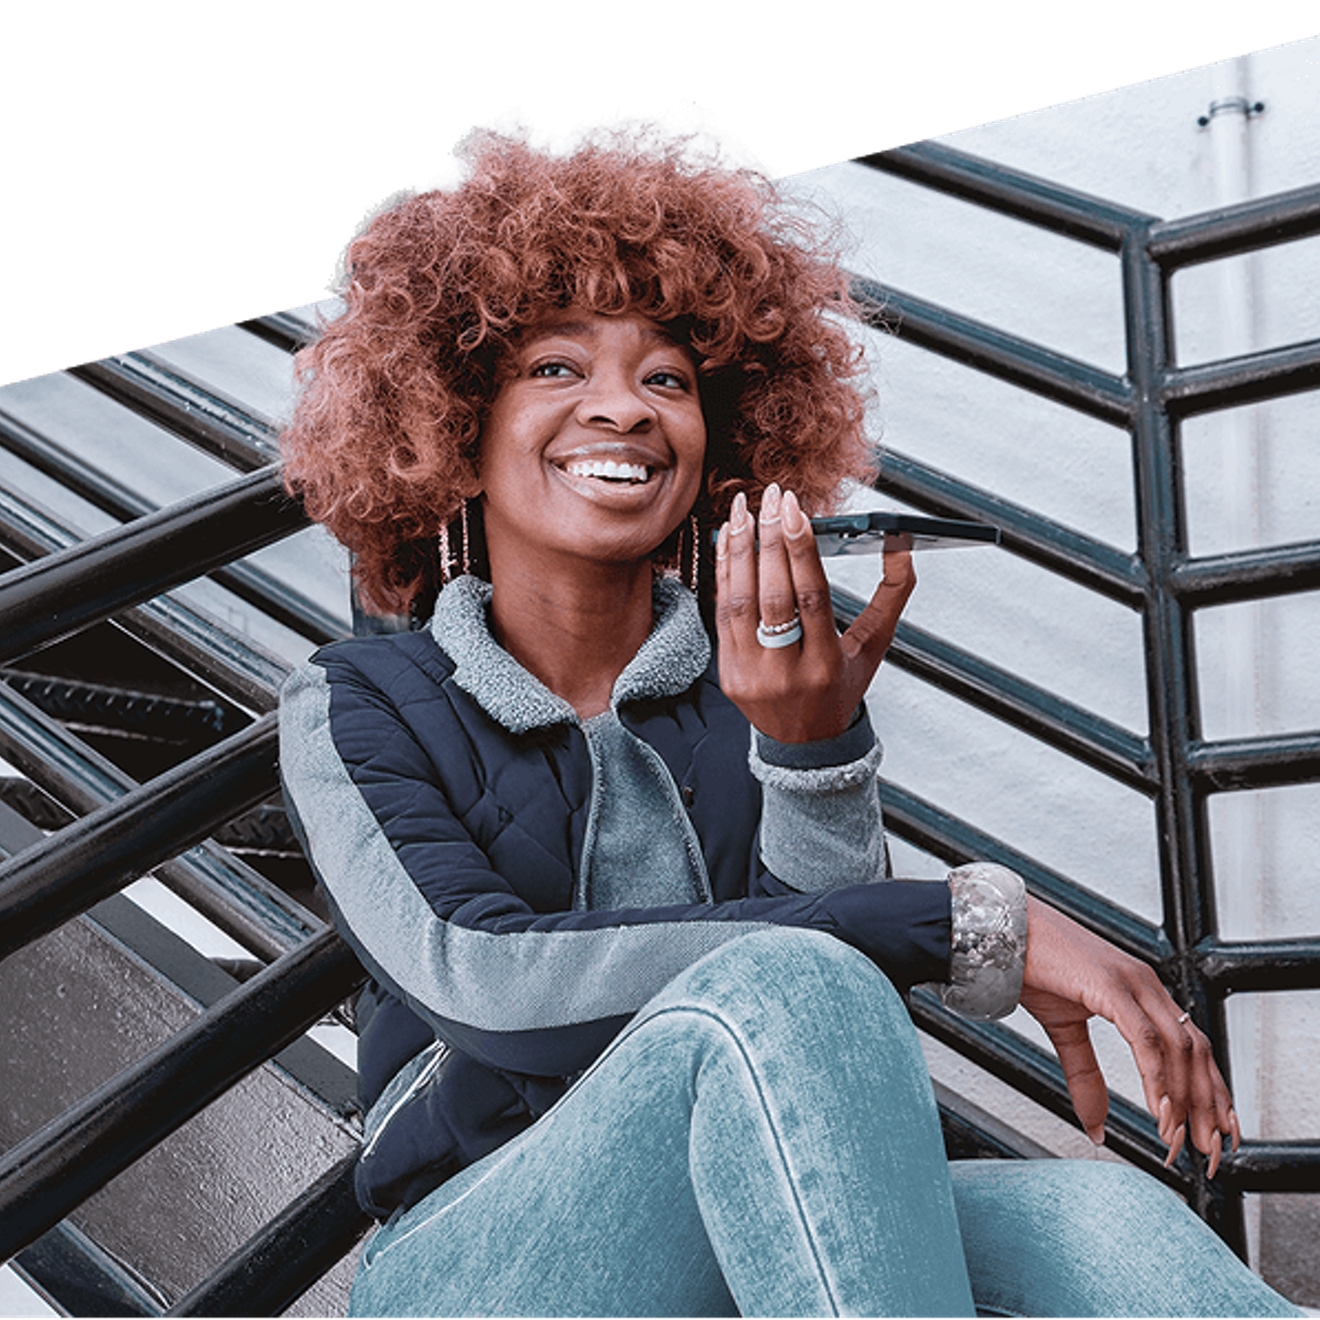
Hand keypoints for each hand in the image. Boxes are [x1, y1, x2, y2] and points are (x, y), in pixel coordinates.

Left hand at [714, 484, 915, 742]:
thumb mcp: (875, 647)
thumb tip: (902, 543)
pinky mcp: (727, 673)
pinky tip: (728, 542)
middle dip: (771, 540)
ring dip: (739, 551)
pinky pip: (721, 615)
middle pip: (773, 596)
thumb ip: (892, 594)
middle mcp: (786, 672)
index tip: (795, 509)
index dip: (801, 551)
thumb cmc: (841, 687)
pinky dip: (724, 574)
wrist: (804, 741)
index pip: (812, 599)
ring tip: (744, 510)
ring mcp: (751, 674)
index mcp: (826, 665)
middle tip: (772, 498)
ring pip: (740, 603)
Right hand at [1020, 896, 1238, 1174]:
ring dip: (1185, 1099)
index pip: (1193, 1046)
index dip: (1210, 1091)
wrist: (1001, 931)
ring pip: (1179, 1048)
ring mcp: (1132, 982)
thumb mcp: (1064, 1029)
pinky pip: (1145, 1038)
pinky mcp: (1111, 985)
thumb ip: (1085, 1076)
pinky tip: (1158, 1108)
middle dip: (1207, 1106)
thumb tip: (1097, 1123)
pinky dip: (1156, 1077)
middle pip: (1197, 1051)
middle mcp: (1146, 985)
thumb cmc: (1033, 965)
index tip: (1216, 1129)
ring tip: (1180, 1138)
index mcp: (1141, 991)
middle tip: (1209, 1150)